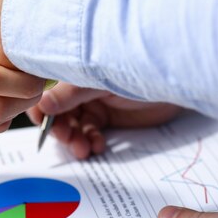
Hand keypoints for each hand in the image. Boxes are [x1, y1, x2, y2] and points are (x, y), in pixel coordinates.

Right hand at [27, 82, 180, 158]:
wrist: (176, 81)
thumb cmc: (137, 69)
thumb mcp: (98, 82)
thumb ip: (69, 93)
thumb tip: (41, 105)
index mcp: (71, 71)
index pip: (46, 90)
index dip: (41, 108)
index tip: (45, 125)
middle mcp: (78, 87)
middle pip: (56, 112)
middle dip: (60, 129)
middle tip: (69, 141)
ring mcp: (93, 102)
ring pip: (72, 126)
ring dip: (74, 139)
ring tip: (84, 149)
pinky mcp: (107, 117)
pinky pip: (90, 133)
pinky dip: (91, 141)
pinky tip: (99, 145)